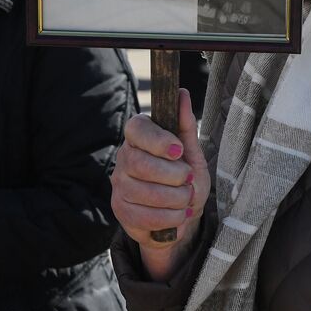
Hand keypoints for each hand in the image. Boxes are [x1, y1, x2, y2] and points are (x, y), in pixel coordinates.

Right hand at [111, 90, 211, 280]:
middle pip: (141, 164)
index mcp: (139, 137)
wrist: (181, 216)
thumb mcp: (192, 153)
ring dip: (176, 199)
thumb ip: (185, 126)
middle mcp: (124, 159)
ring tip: (187, 199)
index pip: (137, 129)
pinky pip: (145, 216)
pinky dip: (170, 218)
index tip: (179, 151)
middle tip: (189, 180)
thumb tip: (181, 92)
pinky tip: (178, 215)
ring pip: (145, 193)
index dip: (158, 140)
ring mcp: (119, 186)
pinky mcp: (120, 211)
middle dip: (173, 176)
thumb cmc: (185, 180)